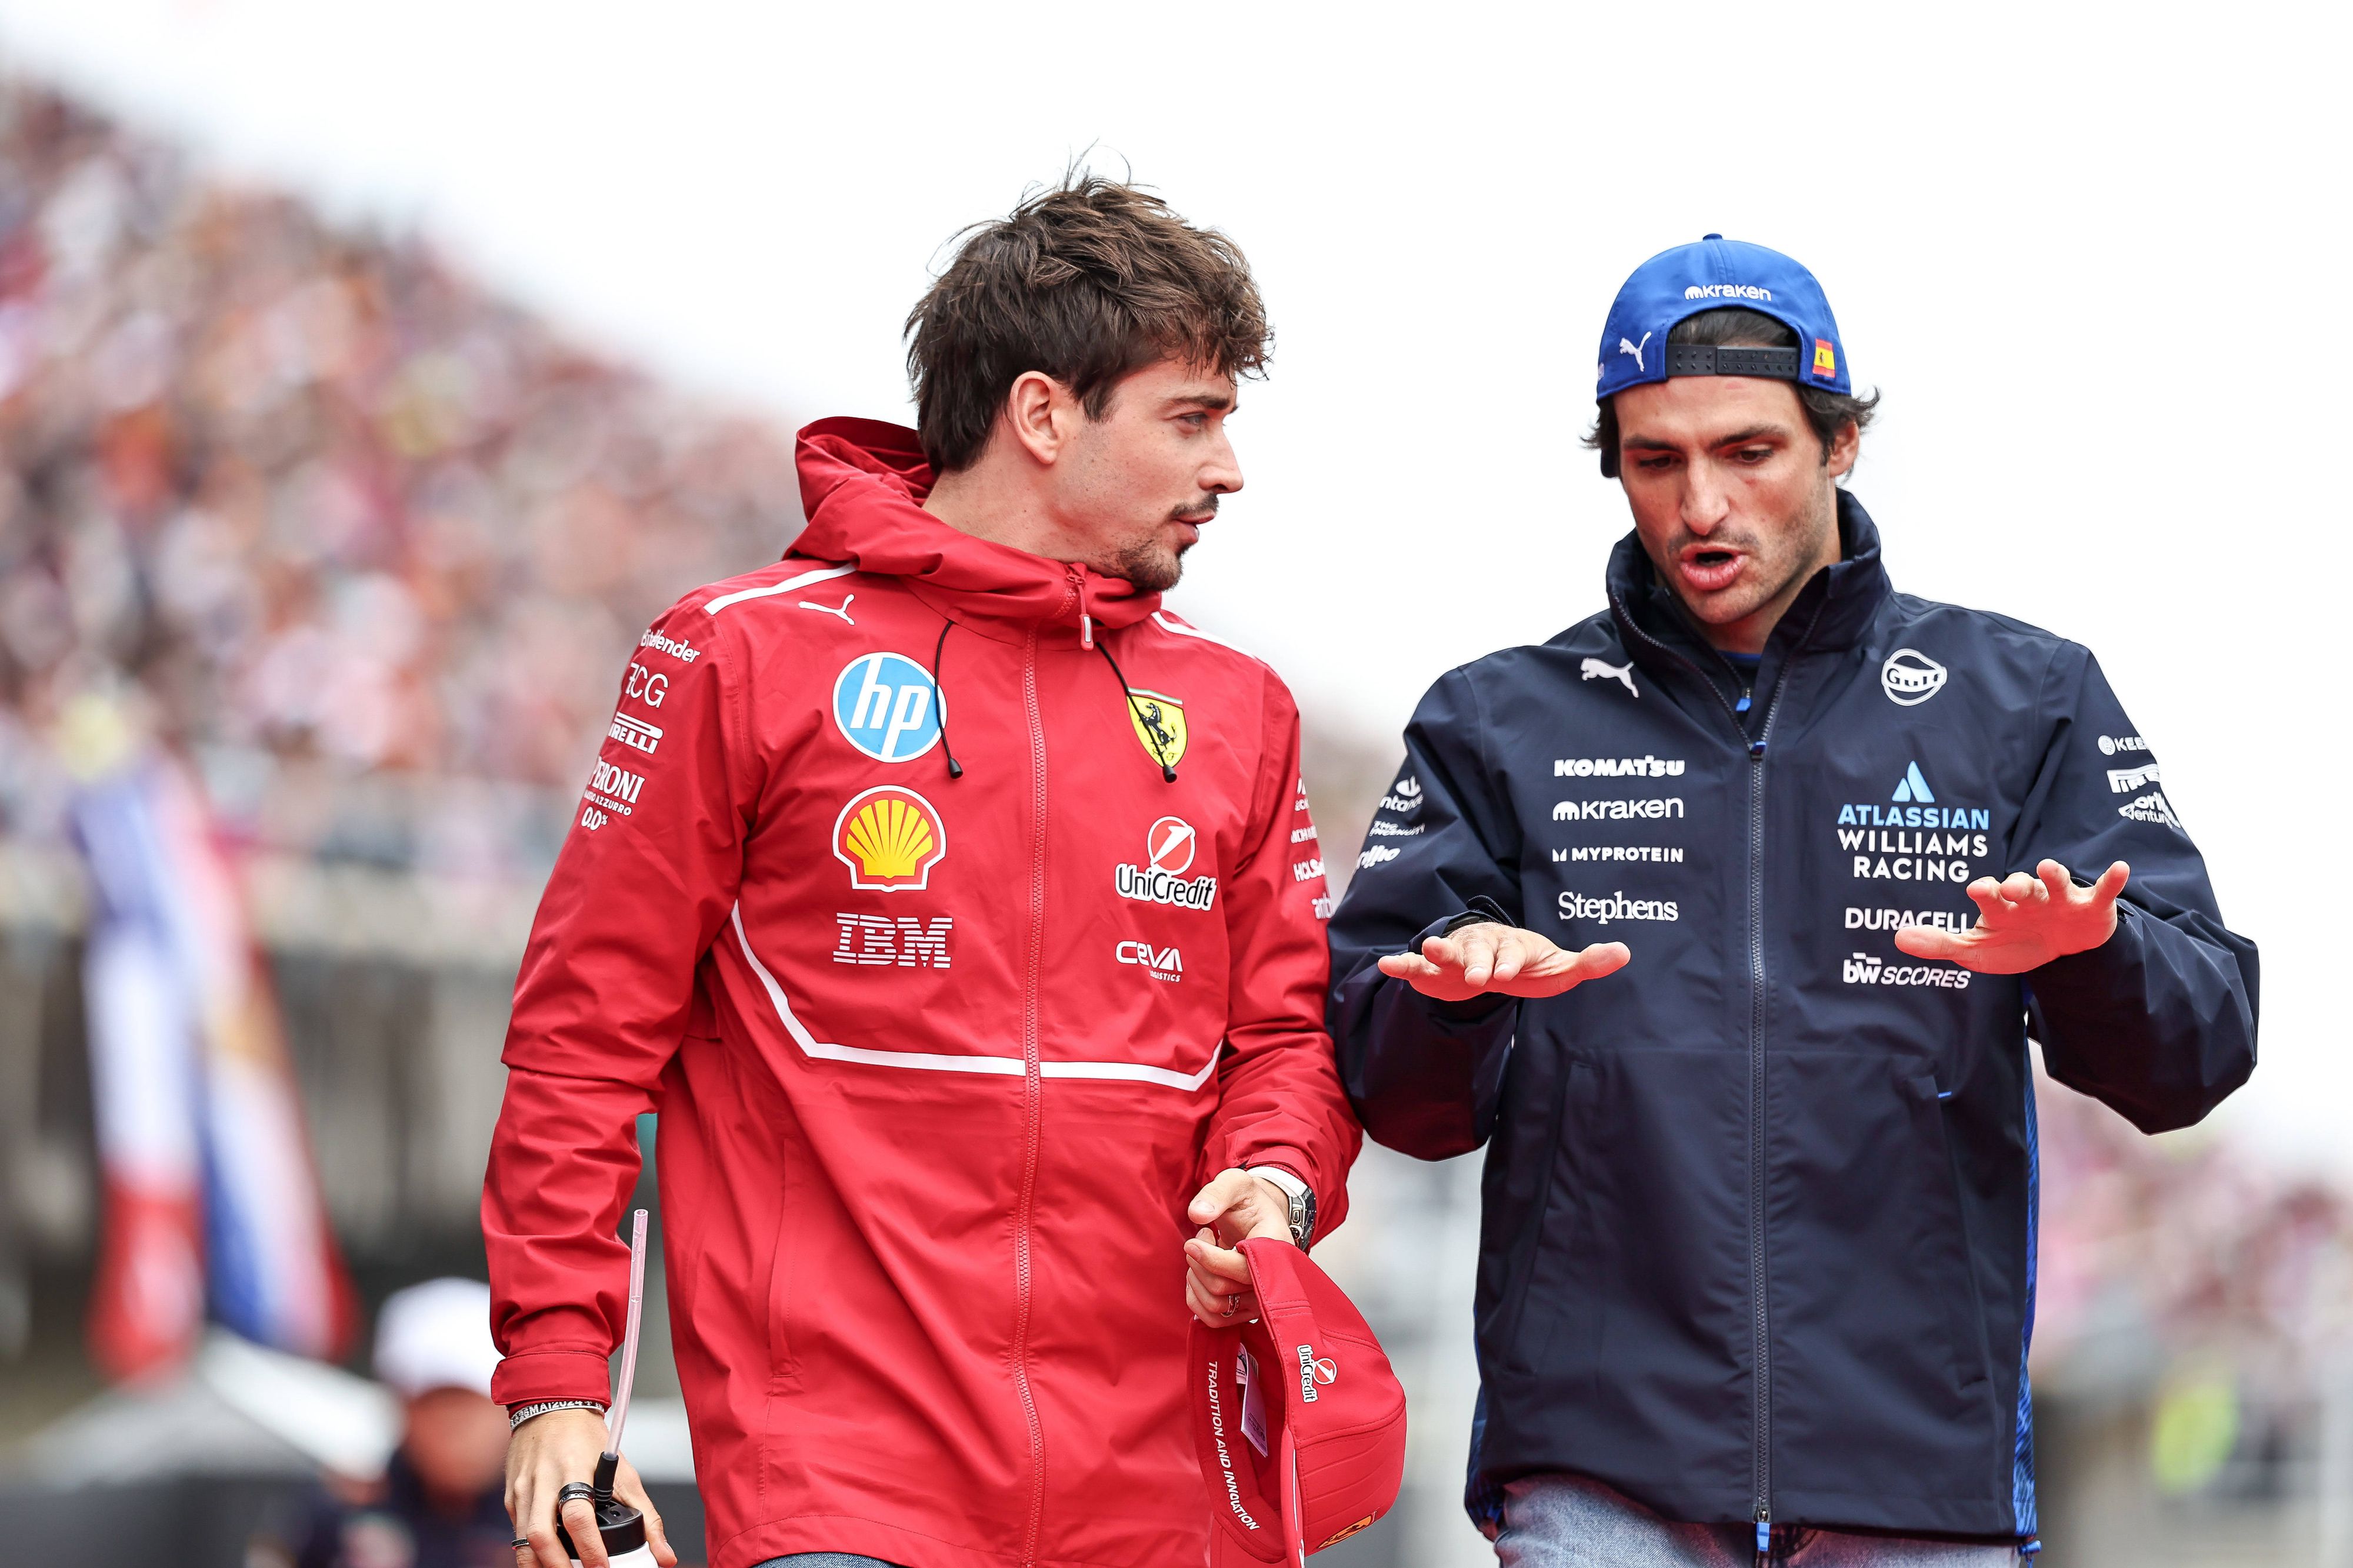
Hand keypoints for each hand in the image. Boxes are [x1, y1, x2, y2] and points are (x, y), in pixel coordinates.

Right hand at [506, 1407, 676, 1567]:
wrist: (554, 1409)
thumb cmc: (588, 1439)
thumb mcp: (624, 1472)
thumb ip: (646, 1516)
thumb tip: (664, 1556)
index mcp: (575, 1470)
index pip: (578, 1515)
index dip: (589, 1547)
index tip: (602, 1567)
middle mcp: (544, 1481)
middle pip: (541, 1534)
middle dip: (557, 1565)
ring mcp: (523, 1490)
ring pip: (522, 1540)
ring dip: (539, 1566)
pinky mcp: (511, 1497)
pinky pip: (516, 1533)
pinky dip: (530, 1554)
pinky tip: (546, 1562)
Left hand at [1181, 1167, 1293, 1328]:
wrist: (1257, 1219)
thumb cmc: (1248, 1202)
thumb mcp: (1235, 1184)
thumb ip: (1216, 1194)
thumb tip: (1197, 1214)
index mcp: (1277, 1247)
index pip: (1242, 1269)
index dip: (1210, 1258)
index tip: (1192, 1241)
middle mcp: (1274, 1280)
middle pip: (1222, 1289)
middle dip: (1199, 1263)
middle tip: (1202, 1238)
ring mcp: (1260, 1299)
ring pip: (1216, 1307)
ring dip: (1196, 1280)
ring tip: (1203, 1254)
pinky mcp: (1246, 1310)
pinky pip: (1215, 1320)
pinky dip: (1197, 1300)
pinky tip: (1198, 1276)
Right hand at [1376, 923, 1629, 1001]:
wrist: (1495, 961)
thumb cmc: (1529, 965)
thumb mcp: (1559, 968)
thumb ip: (1588, 963)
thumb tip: (1624, 952)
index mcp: (1513, 946)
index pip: (1513, 951)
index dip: (1511, 961)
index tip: (1509, 973)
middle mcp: (1483, 947)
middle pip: (1478, 950)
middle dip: (1476, 961)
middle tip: (1476, 977)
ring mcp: (1457, 957)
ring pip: (1447, 953)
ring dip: (1437, 951)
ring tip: (1425, 948)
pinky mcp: (1436, 972)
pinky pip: (1419, 969)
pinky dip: (1404, 966)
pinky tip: (1387, 965)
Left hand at [1893, 859, 2128, 974]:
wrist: (2059, 948)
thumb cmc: (2013, 942)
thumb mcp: (1976, 950)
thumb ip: (1939, 944)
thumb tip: (1896, 938)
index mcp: (2000, 906)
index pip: (1989, 896)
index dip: (1984, 892)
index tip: (1976, 889)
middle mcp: (2028, 897)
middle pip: (2021, 887)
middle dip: (2016, 885)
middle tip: (2010, 887)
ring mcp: (2060, 900)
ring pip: (2056, 883)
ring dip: (2053, 876)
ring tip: (2048, 868)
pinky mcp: (2091, 906)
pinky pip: (2102, 891)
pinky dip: (2111, 880)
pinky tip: (2119, 868)